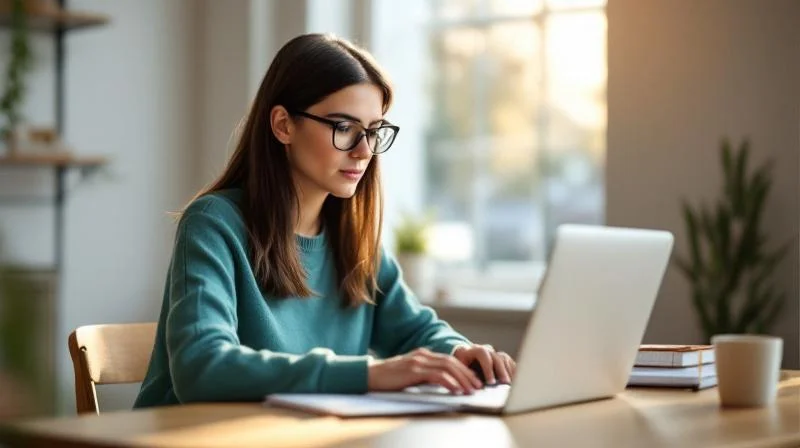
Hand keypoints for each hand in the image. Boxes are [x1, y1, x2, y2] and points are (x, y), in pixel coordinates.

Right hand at [367, 348, 482, 393]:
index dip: (464, 370)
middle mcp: (423, 355)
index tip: (474, 381)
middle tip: (478, 386)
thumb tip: (442, 383)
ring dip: (462, 379)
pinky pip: (436, 375)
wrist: (370, 375)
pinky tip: (456, 390)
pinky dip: (449, 382)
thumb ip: (424, 374)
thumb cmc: (389, 377)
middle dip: (468, 375)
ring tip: (471, 390)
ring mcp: (418, 361)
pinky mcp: (413, 370)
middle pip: (452, 362)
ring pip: (448, 368)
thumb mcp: (410, 373)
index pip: (449, 360)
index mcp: (423, 354)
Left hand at [453, 344, 515, 384]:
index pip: (484, 355)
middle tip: (505, 383)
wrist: (464, 356)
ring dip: (509, 372)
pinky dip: (512, 371)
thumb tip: (474, 386)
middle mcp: (487, 349)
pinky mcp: (501, 358)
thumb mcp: (461, 369)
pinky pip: (509, 362)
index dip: (488, 369)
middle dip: (501, 372)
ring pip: (505, 359)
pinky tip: (515, 380)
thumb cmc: (461, 365)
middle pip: (497, 357)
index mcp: (475, 350)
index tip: (491, 382)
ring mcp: (494, 352)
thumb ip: (468, 375)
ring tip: (511, 384)